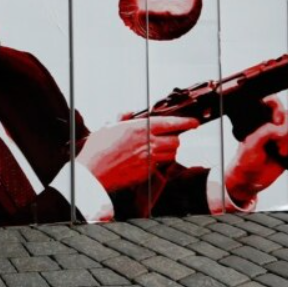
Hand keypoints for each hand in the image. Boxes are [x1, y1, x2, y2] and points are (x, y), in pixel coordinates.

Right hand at [78, 116, 198, 191]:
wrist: (93, 173)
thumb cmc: (97, 150)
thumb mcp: (107, 128)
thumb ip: (121, 119)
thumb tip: (127, 113)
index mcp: (139, 128)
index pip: (170, 123)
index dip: (186, 122)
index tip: (194, 122)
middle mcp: (147, 143)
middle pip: (175, 140)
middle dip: (175, 138)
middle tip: (169, 137)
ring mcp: (149, 159)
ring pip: (171, 154)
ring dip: (168, 151)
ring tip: (158, 149)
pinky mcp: (147, 172)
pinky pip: (160, 166)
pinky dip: (158, 162)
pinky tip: (147, 161)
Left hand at [225, 96, 287, 207]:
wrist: (250, 180)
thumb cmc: (245, 161)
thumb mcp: (251, 144)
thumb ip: (265, 132)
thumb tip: (281, 128)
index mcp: (260, 121)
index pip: (272, 103)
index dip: (278, 109)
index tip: (277, 121)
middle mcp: (272, 126)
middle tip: (280, 141)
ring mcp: (283, 137)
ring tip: (284, 151)